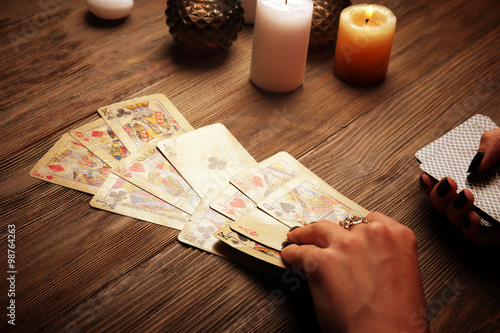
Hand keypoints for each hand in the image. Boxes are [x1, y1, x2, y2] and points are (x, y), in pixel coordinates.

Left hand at [281, 212, 426, 332]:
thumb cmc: (397, 320)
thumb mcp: (403, 277)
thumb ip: (385, 258)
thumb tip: (365, 259)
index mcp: (398, 237)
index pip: (371, 219)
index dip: (355, 228)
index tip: (348, 231)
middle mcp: (372, 235)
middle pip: (344, 225)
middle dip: (332, 233)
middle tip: (321, 237)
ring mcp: (346, 245)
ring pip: (318, 230)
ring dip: (306, 234)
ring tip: (297, 237)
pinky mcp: (321, 260)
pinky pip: (300, 252)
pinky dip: (292, 254)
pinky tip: (290, 255)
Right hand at [419, 128, 499, 245]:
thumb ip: (493, 142)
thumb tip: (473, 164)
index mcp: (479, 175)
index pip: (445, 181)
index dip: (430, 181)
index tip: (427, 175)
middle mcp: (480, 196)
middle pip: (443, 202)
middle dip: (437, 195)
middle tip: (446, 184)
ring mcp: (488, 215)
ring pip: (454, 220)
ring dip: (450, 211)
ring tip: (464, 197)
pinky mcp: (499, 232)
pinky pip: (476, 238)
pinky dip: (469, 230)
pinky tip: (472, 218)